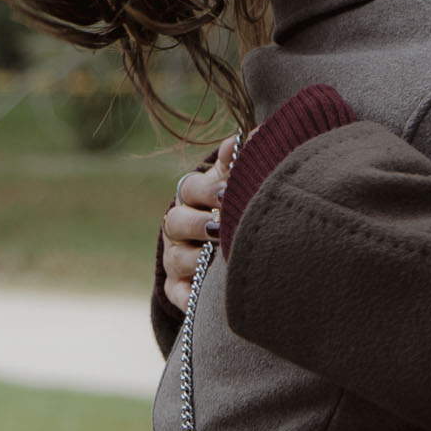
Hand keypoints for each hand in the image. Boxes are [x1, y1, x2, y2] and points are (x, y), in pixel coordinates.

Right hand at [161, 133, 237, 310]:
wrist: (227, 245)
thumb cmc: (236, 203)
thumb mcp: (237, 179)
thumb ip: (242, 160)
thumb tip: (254, 134)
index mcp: (194, 195)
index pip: (192, 187)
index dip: (209, 190)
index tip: (230, 193)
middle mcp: (178, 225)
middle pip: (177, 221)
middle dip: (200, 224)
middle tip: (222, 227)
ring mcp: (176, 256)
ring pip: (176, 258)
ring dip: (196, 259)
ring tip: (217, 259)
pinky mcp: (178, 286)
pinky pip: (177, 293)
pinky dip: (188, 297)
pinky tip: (204, 297)